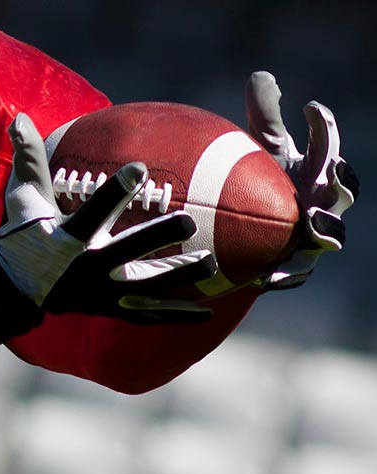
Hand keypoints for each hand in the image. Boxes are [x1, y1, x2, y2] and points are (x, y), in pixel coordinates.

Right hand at [0, 114, 217, 323]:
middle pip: (127, 251)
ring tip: (211, 261)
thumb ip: (29, 158)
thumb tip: (21, 116)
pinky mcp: (108, 308)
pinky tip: (207, 313)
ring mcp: (99, 292)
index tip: (139, 168)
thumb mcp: (23, 198)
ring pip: (144, 286)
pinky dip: (174, 315)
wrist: (11, 288)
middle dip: (157, 236)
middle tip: (190, 220)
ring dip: (178, 276)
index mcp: (67, 237)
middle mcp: (85, 267)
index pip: (94, 211)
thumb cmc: (23, 234)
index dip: (116, 190)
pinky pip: (145, 314)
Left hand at [245, 71, 359, 289]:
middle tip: (330, 170)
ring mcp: (314, 234)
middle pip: (344, 191)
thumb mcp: (260, 150)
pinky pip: (297, 272)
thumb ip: (263, 117)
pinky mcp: (297, 263)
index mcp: (317, 170)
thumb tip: (261, 76)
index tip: (309, 107)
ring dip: (326, 229)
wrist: (250, 231)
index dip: (324, 125)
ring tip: (309, 223)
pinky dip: (285, 274)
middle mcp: (323, 200)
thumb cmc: (263, 181)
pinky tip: (267, 277)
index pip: (328, 144)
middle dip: (342, 181)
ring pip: (333, 235)